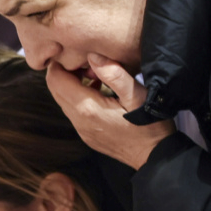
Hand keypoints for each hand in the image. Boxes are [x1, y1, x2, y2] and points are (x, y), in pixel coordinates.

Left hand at [46, 53, 174, 169]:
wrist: (156, 156)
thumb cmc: (150, 124)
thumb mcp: (137, 94)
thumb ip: (114, 74)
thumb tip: (92, 56)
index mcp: (87, 108)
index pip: (56, 80)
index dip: (59, 63)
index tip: (75, 54)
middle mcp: (78, 120)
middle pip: (55, 89)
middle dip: (64, 72)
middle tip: (85, 62)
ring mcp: (81, 130)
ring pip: (63, 100)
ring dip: (71, 84)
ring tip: (94, 74)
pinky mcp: (87, 135)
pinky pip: (73, 111)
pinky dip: (78, 97)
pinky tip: (99, 91)